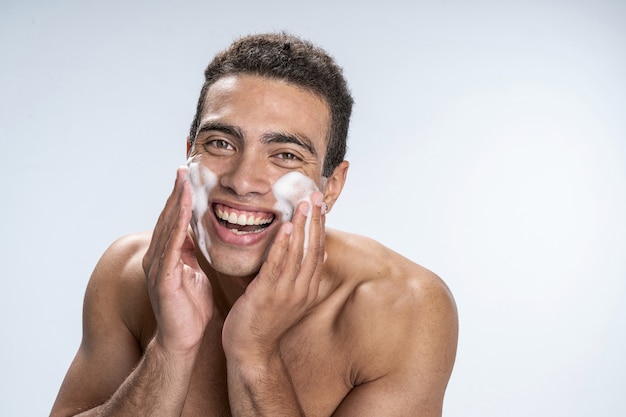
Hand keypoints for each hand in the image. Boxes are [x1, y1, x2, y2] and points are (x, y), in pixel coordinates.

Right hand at [143, 166, 213, 355]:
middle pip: (168, 218)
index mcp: (167, 255)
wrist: (182, 339)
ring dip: (176, 203)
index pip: (174, 221)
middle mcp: (158, 257)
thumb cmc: (191, 309)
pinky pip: (171, 246)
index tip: (188, 177)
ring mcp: (158, 266)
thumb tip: (197, 234)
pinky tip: (184, 210)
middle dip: (176, 193)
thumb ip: (192, 253)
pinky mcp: (163, 278)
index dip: (180, 198)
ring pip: (168, 228)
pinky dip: (177, 226)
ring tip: (184, 182)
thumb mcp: (195, 273)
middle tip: (184, 169)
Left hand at [222, 191, 325, 360]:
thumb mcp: (286, 296)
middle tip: (316, 196)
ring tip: (304, 203)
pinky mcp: (268, 294)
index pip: (318, 251)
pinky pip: (277, 265)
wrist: (250, 350)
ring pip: (298, 253)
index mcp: (307, 289)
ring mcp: (286, 293)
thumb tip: (313, 252)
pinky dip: (283, 244)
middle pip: (313, 248)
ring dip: (302, 226)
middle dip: (315, 220)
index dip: (320, 227)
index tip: (320, 206)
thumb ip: (296, 273)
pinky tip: (286, 226)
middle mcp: (301, 289)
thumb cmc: (263, 321)